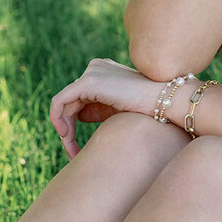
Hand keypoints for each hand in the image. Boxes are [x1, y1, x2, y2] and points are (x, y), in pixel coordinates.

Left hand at [49, 58, 163, 159]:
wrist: (163, 100)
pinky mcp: (88, 82)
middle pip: (70, 102)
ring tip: (71, 152)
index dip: (74, 123)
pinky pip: (60, 101)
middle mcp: (95, 67)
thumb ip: (97, 109)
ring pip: (64, 104)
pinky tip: (65, 136)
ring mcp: (92, 72)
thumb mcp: (117, 109)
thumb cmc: (147, 107)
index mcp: (104, 71)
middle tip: (72, 154)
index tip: (77, 148)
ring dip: (64, 130)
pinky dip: (57, 119)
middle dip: (68, 129)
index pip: (79, 98)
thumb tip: (78, 117)